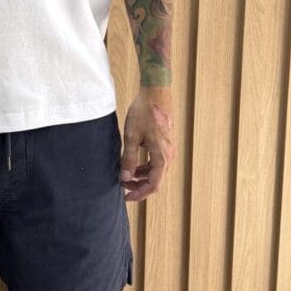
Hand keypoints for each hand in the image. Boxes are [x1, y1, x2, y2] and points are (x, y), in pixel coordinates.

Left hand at [120, 87, 175, 201]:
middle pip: (156, 181)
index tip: (126, 197)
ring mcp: (169, 150)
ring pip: (156, 172)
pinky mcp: (165, 144)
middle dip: (139, 186)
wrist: (156, 93)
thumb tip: (125, 178)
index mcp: (162, 156)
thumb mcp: (132, 136)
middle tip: (122, 185)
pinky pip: (157, 162)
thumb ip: (129, 158)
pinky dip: (145, 167)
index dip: (139, 194)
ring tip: (125, 175)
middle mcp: (169, 155)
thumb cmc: (144, 112)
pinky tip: (133, 163)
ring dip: (142, 177)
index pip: (154, 185)